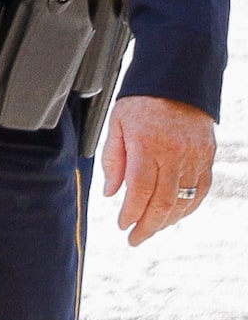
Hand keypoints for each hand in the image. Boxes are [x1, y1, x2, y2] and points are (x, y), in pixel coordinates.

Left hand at [102, 94, 217, 245]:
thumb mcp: (116, 124)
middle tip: (135, 238)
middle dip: (148, 225)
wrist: (176, 81)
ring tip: (151, 229)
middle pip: (163, 202)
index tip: (122, 225)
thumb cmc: (141, 102)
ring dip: (167, 221)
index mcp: (147, 145)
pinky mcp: (207, 157)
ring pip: (184, 200)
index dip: (131, 213)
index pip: (140, 190)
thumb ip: (112, 160)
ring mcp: (195, 157)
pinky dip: (188, 207)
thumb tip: (112, 193)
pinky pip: (201, 190)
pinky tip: (174, 215)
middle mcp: (174, 154)